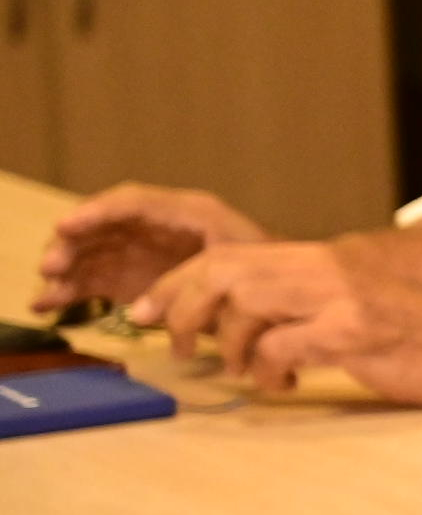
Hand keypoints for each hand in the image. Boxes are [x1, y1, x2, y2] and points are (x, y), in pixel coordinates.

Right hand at [33, 181, 269, 313]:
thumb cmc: (265, 270)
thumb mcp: (236, 265)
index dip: (96, 211)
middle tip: (51, 267)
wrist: (281, 292)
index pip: (132, 202)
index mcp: (186, 211)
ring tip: (46, 294)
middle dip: (73, 243)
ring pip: (93, 252)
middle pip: (104, 225)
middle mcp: (157, 226)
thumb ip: (190, 279)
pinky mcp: (134, 278)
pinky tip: (48, 306)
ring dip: (66, 269)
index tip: (66, 226)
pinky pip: (96, 279)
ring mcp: (143, 251)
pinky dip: (71, 291)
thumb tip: (139, 312)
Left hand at [134, 242, 421, 402]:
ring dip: (230, 346)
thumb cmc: (416, 335)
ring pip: (246, 306)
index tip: (147, 311)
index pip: (228, 255)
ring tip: (244, 370)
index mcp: (321, 261)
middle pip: (225, 272)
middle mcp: (325, 270)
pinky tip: (285, 384)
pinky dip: (268, 372)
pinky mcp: (354, 332)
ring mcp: (340, 299)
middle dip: (182, 308)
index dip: (177, 283)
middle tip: (173, 343)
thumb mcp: (349, 307)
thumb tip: (237, 327)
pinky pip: (282, 348)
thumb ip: (299, 305)